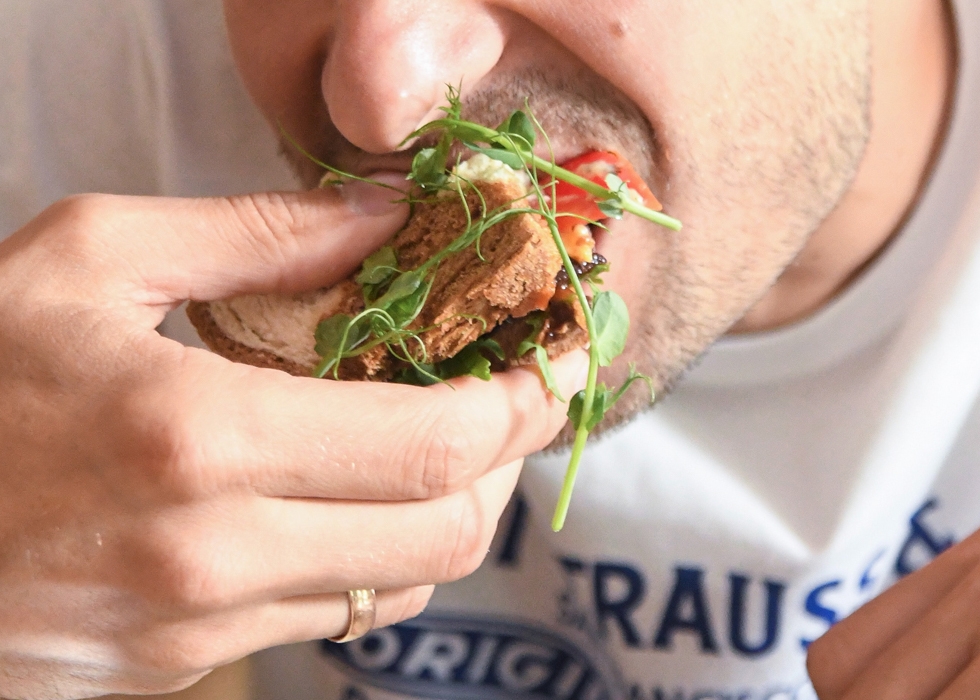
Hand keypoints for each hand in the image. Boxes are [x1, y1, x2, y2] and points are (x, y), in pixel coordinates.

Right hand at [0, 185, 586, 698]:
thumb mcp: (84, 263)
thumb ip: (253, 235)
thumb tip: (386, 218)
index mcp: (196, 438)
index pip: (435, 446)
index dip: (521, 403)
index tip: (554, 360)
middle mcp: (212, 552)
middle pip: (445, 533)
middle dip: (505, 462)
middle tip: (510, 397)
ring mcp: (199, 625)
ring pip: (400, 587)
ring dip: (449, 511)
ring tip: (443, 439)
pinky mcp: (183, 663)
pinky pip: (332, 617)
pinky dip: (379, 557)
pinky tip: (359, 497)